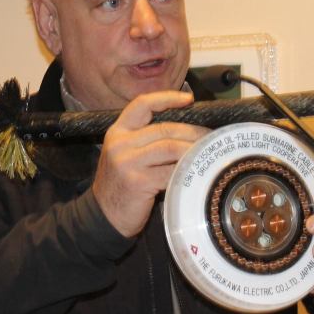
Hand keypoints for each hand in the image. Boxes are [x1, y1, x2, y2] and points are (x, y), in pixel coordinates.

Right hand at [93, 91, 208, 236]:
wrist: (104, 215)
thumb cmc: (121, 184)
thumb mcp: (125, 154)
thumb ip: (146, 140)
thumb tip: (185, 129)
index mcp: (117, 132)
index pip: (142, 104)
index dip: (166, 97)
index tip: (189, 98)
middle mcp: (120, 144)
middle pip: (164, 128)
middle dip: (192, 131)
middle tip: (209, 137)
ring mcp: (128, 163)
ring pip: (170, 147)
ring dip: (193, 149)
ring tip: (206, 153)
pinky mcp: (139, 182)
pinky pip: (171, 171)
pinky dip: (187, 170)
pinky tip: (196, 171)